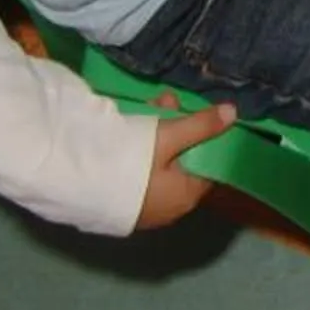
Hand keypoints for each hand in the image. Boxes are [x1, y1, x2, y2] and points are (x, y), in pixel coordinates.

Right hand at [135, 101, 237, 230]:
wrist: (75, 180)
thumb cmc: (131, 161)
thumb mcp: (170, 136)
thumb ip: (201, 125)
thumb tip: (235, 113)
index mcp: (187, 196)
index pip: (208, 165)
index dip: (204, 136)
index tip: (195, 112)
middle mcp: (169, 207)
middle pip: (182, 162)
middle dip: (177, 128)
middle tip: (165, 101)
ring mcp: (144, 206)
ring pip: (160, 164)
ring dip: (157, 135)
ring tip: (148, 106)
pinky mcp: (122, 201)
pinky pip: (140, 172)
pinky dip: (141, 150)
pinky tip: (131, 127)